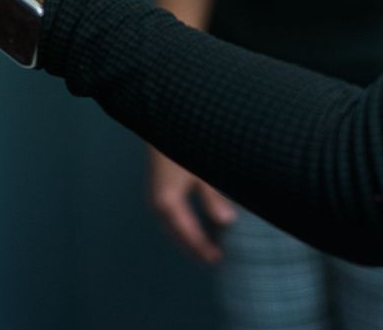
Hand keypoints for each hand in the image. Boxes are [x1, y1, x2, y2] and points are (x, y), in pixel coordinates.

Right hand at [147, 146, 237, 263]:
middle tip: (212, 259)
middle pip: (177, 234)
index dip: (203, 248)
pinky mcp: (158, 188)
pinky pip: (170, 216)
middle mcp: (158, 203)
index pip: (188, 233)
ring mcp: (155, 196)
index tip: (218, 259)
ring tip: (205, 246)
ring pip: (172, 226)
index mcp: (168, 202)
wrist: (161, 122)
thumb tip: (227, 222)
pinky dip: (182, 225)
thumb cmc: (183, 145)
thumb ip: (213, 198)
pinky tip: (195, 224)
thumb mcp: (202, 172)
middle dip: (194, 247)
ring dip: (187, 237)